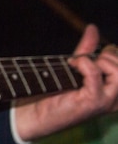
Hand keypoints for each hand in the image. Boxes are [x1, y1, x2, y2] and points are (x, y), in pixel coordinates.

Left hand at [14, 24, 117, 141]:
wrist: (33, 115)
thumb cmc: (53, 93)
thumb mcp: (74, 68)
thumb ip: (87, 50)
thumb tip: (93, 28)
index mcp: (114, 91)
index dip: (108, 53)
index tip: (85, 59)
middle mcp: (115, 98)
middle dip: (106, 56)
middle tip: (82, 62)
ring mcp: (106, 101)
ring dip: (98, 61)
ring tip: (79, 66)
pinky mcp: (93, 102)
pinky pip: (96, 74)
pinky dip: (84, 64)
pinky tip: (73, 67)